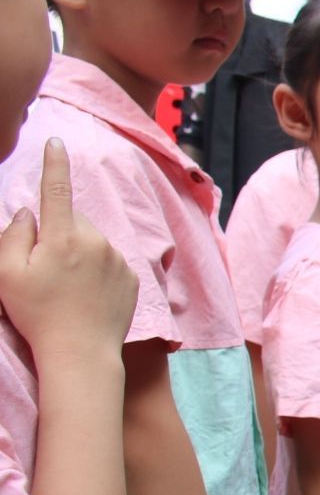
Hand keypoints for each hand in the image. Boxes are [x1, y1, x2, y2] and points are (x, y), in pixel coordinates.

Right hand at [0, 140, 136, 363]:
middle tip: (44, 266)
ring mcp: (117, 259)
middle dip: (57, 231)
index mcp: (63, 236)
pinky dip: (96, 269)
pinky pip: (109, 261)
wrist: (81, 352)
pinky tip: (86, 294)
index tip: (55, 142)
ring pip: (91, 240)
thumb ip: (13, 235)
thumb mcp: (7, 274)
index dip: (53, 163)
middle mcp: (96, 241)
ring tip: (66, 285)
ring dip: (77, 251)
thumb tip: (28, 211)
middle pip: (72, 219)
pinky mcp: (132, 277)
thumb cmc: (37, 314)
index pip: (56, 190)